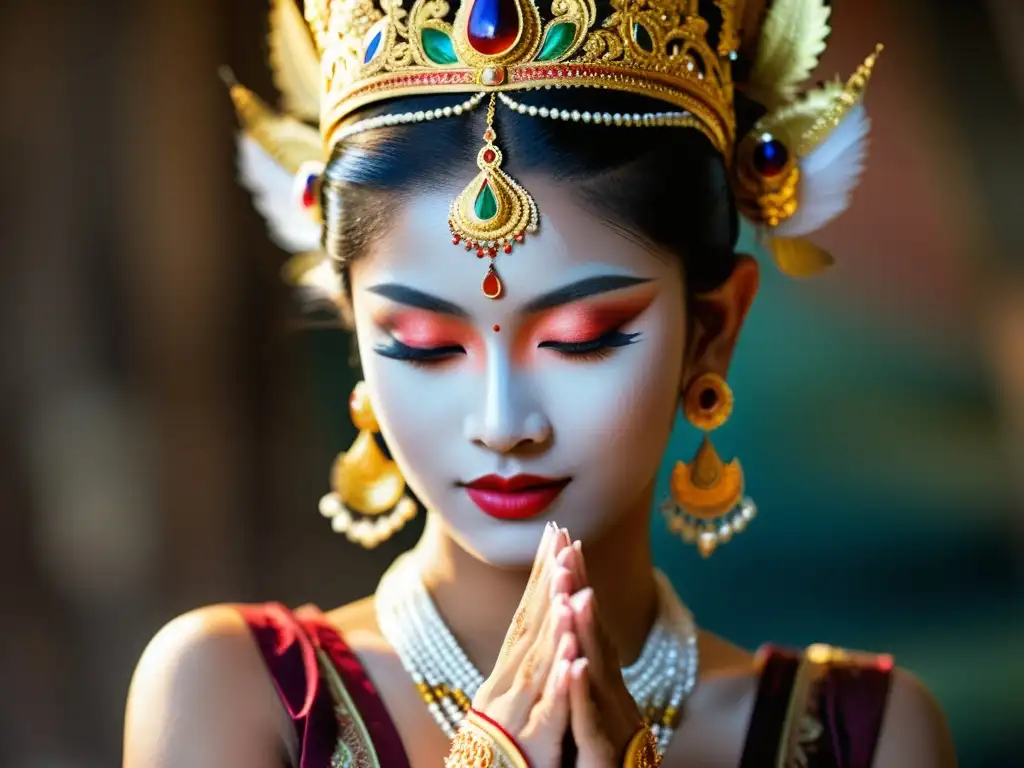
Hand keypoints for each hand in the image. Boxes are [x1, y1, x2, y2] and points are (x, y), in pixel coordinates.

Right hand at [471, 523, 579, 766]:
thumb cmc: (505, 746)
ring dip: (552, 626)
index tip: (554, 533)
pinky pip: (549, 713)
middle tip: (560, 539)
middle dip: (547, 580)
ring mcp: (519, 712)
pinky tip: (572, 665)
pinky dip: (559, 688)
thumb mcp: (516, 696)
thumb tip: (544, 617)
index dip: (541, 571)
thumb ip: (528, 659)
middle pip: (531, 624)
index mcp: (509, 669)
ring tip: (567, 591)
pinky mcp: (534, 744)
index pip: (527, 610)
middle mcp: (508, 682)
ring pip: (539, 663)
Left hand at [564, 542, 644, 767]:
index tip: (567, 543)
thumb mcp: (592, 707)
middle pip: (591, 635)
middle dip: (581, 590)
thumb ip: (587, 672)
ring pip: (594, 671)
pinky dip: (582, 692)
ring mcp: (606, 720)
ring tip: (578, 593)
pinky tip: (576, 666)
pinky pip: (587, 720)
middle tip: (571, 547)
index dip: (577, 584)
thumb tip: (577, 634)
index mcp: (598, 679)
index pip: (584, 623)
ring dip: (586, 631)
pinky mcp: (600, 754)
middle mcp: (607, 692)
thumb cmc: (605, 755)